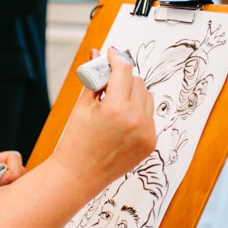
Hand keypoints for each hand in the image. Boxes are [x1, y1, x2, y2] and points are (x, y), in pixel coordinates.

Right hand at [52, 49, 154, 186]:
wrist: (80, 174)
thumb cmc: (76, 140)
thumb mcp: (82, 105)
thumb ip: (94, 79)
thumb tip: (97, 56)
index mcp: (117, 109)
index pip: (123, 71)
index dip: (116, 58)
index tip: (111, 54)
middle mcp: (137, 120)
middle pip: (138, 82)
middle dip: (123, 77)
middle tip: (107, 80)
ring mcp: (147, 133)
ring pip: (147, 98)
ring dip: (132, 93)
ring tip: (114, 100)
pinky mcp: (151, 143)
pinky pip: (148, 116)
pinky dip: (136, 111)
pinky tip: (120, 118)